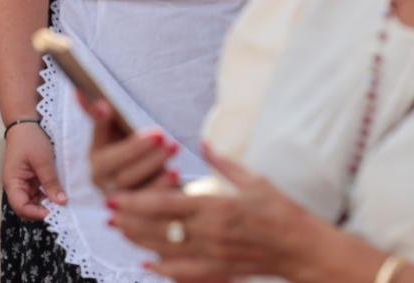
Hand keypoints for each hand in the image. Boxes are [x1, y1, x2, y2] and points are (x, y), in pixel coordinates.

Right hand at [4, 122, 66, 220]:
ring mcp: (24, 183)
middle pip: (27, 208)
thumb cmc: (30, 139)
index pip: (21, 207)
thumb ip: (51, 182)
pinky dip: (49, 196)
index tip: (54, 211)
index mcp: (13, 182)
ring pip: (35, 203)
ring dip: (47, 204)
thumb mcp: (43, 160)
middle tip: (61, 210)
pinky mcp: (32, 180)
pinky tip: (60, 194)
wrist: (25, 123)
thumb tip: (62, 202)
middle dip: (43, 211)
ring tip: (63, 202)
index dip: (36, 213)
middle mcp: (17, 186)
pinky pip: (40, 194)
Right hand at [81, 93, 179, 194]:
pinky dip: (162, 187)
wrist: (145, 191)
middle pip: (115, 163)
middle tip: (160, 134)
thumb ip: (99, 116)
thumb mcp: (117, 136)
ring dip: (153, 164)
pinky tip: (176, 173)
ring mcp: (118, 198)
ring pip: (132, 183)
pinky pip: (148, 202)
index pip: (96, 136)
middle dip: (138, 147)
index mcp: (96, 156)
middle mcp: (102, 178)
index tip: (105, 105)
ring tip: (172, 147)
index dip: (99, 122)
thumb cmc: (131, 156)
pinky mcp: (137, 213)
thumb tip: (78, 90)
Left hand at [110, 144, 316, 280]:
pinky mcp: (220, 270)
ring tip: (120, 231)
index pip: (167, 204)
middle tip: (108, 213)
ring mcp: (214, 255)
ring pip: (168, 250)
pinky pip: (186, 273)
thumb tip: (204, 143)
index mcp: (216, 207)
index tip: (115, 197)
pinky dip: (165, 270)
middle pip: (160, 229)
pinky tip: (148, 265)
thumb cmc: (283, 212)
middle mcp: (211, 233)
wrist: (305, 250)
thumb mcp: (255, 181)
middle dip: (131, 221)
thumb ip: (224, 163)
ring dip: (141, 241)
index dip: (137, 202)